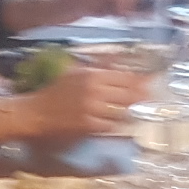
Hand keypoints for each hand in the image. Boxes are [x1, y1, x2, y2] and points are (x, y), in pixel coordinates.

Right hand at [19, 67, 146, 137]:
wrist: (36, 112)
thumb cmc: (55, 91)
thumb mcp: (76, 72)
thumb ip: (98, 67)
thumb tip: (119, 61)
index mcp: (91, 75)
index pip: (125, 78)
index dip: (141, 80)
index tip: (151, 80)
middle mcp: (94, 92)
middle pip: (128, 95)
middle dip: (141, 96)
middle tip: (149, 96)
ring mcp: (92, 110)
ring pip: (122, 111)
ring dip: (130, 111)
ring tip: (137, 109)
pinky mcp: (89, 127)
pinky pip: (111, 125)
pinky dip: (117, 123)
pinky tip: (121, 121)